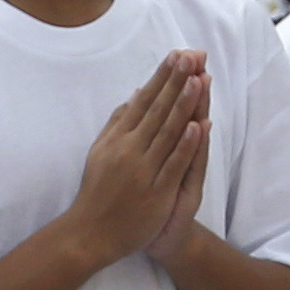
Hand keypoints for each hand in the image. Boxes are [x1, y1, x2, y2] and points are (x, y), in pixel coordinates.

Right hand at [63, 53, 211, 264]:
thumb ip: (117, 123)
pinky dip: (186, 145)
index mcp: (118, 138)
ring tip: (198, 80)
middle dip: (176, 81)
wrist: (91, 233)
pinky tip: (197, 125)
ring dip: (184, 105)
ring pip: (168, 132)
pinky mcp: (156, 191)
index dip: (163, 78)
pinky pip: (174, 164)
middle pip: (157, 110)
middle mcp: (129, 149)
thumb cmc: (97, 191)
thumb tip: (135, 95)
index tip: (177, 55)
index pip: (144, 100)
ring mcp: (143, 170)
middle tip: (192, 55)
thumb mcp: (100, 151)